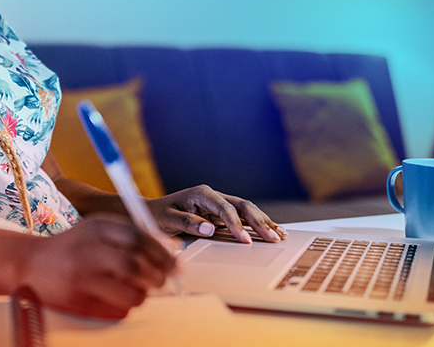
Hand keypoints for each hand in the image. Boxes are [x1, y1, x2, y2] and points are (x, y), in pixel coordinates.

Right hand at [19, 213, 175, 318]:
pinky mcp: (77, 301)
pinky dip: (126, 306)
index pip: (138, 237)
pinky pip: (116, 310)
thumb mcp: (100, 230)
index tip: (175, 263)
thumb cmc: (74, 247)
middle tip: (162, 279)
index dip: (162, 252)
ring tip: (140, 289)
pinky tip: (120, 298)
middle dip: (157, 275)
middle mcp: (88, 251)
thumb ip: (134, 235)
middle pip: (135, 264)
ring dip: (143, 294)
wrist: (30, 264)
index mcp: (96, 228)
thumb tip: (174, 247)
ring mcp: (81, 278)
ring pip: (130, 292)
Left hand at [147, 185, 287, 243]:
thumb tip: (211, 229)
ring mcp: (220, 203)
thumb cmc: (159, 215)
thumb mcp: (169, 220)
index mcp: (202, 193)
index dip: (237, 224)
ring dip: (264, 222)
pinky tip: (272, 230)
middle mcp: (214, 196)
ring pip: (248, 210)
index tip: (245, 240)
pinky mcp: (222, 213)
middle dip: (259, 222)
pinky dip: (258, 224)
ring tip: (280, 235)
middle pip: (243, 206)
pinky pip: (244, 217)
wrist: (153, 213)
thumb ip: (188, 223)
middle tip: (273, 238)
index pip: (225, 208)